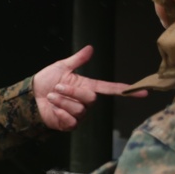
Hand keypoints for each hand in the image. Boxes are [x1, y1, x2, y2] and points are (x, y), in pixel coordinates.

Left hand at [32, 45, 146, 130]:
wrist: (30, 96)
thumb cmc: (47, 81)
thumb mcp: (61, 67)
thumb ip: (78, 60)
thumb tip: (90, 48)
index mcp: (88, 87)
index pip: (111, 89)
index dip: (126, 90)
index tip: (143, 92)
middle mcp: (86, 102)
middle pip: (90, 98)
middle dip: (72, 92)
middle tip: (57, 87)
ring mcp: (79, 114)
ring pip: (79, 110)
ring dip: (61, 101)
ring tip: (51, 96)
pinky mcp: (69, 124)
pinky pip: (71, 121)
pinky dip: (59, 113)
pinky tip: (53, 109)